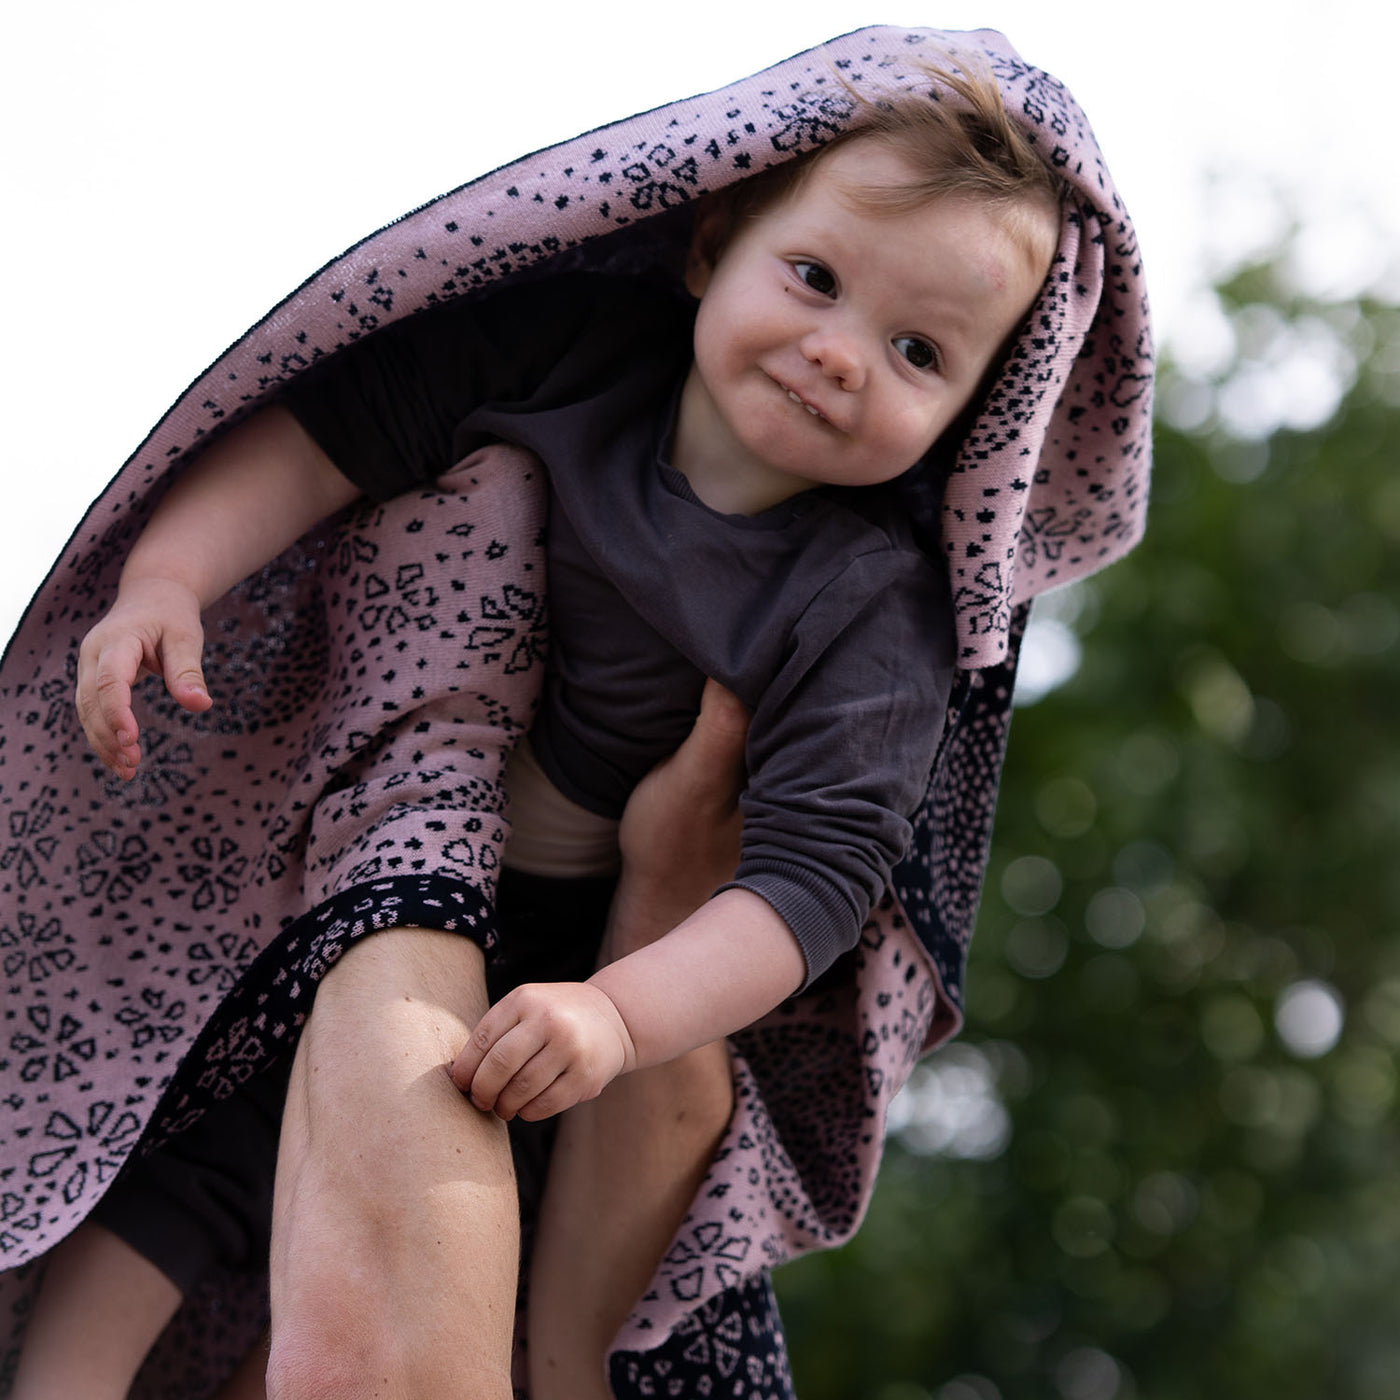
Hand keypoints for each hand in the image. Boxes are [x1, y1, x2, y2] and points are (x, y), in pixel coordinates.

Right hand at [75, 576, 212, 778]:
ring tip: (126, 772)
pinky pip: (90, 710)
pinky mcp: (92, 678)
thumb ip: (188, 672)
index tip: (131, 741)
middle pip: (91, 700)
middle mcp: (92, 653)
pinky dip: (102, 735)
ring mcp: (87, 666)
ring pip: (85, 710)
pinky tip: (118, 759)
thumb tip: (201, 706)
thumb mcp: (186, 636)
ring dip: (102, 742)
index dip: (117, 712)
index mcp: (116, 640)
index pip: (109, 680)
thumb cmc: (171, 615)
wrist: (151, 595)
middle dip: (108, 735)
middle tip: (131, 766)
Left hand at [451, 981, 637, 1122]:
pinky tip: (526, 1107)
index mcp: (525, 1000)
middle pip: (499, 1066)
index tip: (460, 1084)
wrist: (613, 1018)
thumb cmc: (554, 1017)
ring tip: (502, 1107)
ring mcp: (570, 1048)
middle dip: (482, 1091)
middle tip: (480, 1101)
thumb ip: (496, 1034)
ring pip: (521, 1090)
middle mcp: (549, 1020)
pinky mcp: (586, 1076)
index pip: (483, 1040)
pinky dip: (527, 1112)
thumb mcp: (526, 1008)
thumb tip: (458, 1077)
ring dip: (504, 1106)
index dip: (466, 1068)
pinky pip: (544, 1105)